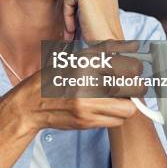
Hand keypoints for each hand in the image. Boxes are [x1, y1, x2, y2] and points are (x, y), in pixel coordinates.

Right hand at [3, 58, 140, 133]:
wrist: (30, 104)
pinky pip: (116, 121)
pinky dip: (116, 116)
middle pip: (132, 88)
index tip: (134, 71)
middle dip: (136, 88)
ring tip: (116, 99)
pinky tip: (105, 109)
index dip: (135, 69)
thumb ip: (101, 53)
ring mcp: (86, 104)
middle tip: (131, 87)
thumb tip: (131, 46)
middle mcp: (86, 82)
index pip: (126, 66)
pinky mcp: (86, 121)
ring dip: (126, 105)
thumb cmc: (52, 79)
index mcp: (83, 62)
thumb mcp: (73, 58)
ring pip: (128, 108)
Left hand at [62, 0, 123, 41]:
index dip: (78, 6)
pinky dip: (67, 17)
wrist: (108, 41)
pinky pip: (66, 1)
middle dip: (73, 10)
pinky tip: (73, 29)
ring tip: (73, 30)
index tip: (80, 21)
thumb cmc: (102, 26)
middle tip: (74, 28)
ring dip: (69, 15)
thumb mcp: (96, 2)